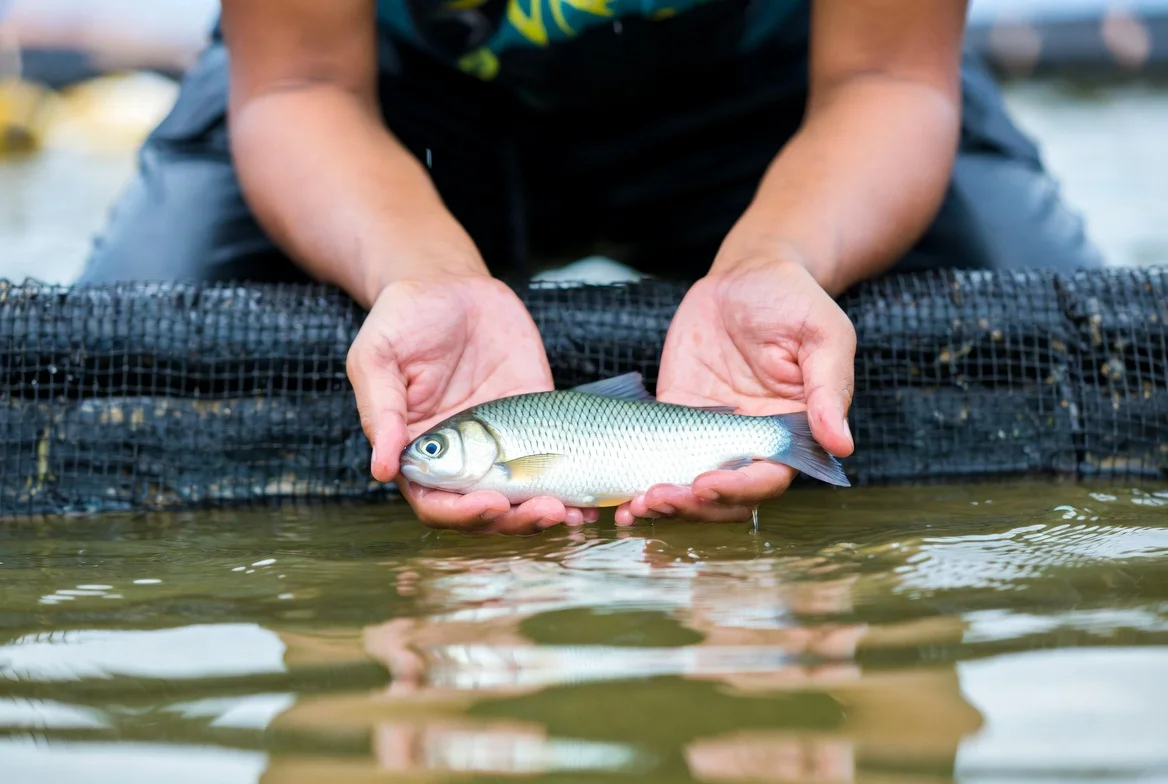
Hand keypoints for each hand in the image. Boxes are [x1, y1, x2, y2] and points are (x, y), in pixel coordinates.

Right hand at [347, 274, 598, 533]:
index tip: (490, 505)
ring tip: (570, 513)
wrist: (450, 284)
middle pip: (486, 510)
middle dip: (515, 519)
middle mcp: (460, 456)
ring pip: (523, 495)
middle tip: (544, 510)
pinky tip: (591, 499)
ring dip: (545, 512)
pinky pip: (556, 459)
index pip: (436, 503)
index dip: (461, 513)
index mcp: (418, 450)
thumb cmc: (403, 319)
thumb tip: (381, 469)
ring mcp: (501, 442)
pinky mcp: (535, 419)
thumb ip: (380, 410)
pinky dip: (572, 486)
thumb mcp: (377, 356)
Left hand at [615, 258, 855, 524]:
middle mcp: (747, 441)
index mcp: (789, 432)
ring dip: (663, 502)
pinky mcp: (674, 415)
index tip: (707, 483)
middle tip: (658, 498)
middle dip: (691, 505)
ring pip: (686, 484)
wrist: (750, 273)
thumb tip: (840, 446)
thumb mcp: (824, 336)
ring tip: (635, 505)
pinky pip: (655, 453)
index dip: (737, 489)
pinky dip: (637, 479)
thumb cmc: (795, 301)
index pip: (766, 478)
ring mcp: (707, 432)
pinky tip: (617, 498)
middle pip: (723, 496)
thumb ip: (829, 389)